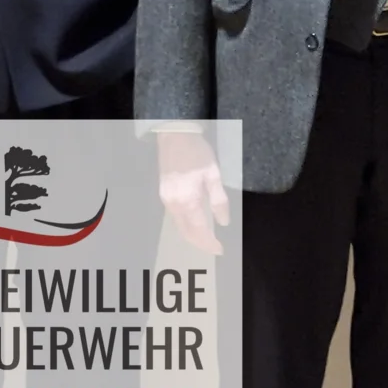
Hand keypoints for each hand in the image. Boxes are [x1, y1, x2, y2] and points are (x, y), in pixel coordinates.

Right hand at [156, 130, 229, 255]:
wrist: (174, 136)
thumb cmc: (197, 153)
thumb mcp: (213, 174)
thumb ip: (218, 199)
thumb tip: (224, 223)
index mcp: (187, 200)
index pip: (199, 230)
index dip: (210, 243)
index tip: (221, 250)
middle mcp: (173, 204)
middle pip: (186, 232)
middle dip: (201, 243)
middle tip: (216, 249)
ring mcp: (166, 200)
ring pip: (179, 227)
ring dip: (193, 236)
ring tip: (208, 240)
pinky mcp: (164, 195)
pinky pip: (175, 218)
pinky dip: (186, 226)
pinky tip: (196, 224)